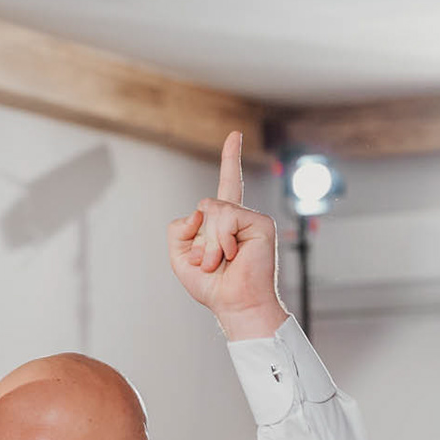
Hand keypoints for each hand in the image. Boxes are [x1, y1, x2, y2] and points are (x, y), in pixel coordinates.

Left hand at [167, 131, 289, 340]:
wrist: (235, 304)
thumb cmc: (212, 285)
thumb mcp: (180, 257)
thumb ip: (178, 229)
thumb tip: (200, 209)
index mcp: (224, 222)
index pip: (228, 184)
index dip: (231, 158)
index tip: (236, 134)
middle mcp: (240, 216)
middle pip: (206, 206)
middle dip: (199, 240)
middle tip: (211, 264)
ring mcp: (251, 219)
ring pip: (214, 210)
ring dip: (209, 243)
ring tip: (221, 262)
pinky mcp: (261, 223)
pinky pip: (226, 217)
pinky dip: (221, 240)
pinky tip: (232, 255)